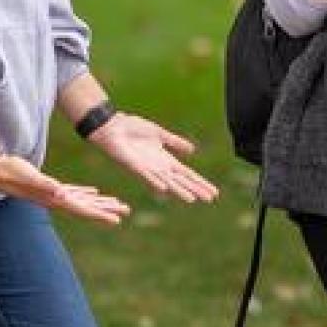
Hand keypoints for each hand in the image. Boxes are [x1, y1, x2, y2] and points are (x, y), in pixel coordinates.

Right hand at [0, 156, 131, 225]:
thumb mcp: (31, 177)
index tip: (117, 220)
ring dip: (101, 203)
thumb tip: (60, 192)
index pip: (83, 210)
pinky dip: (86, 194)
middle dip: (107, 210)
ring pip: (83, 201)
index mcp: (56, 200)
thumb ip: (45, 185)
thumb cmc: (14, 173)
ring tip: (117, 204)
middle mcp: (58, 200)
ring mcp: (55, 195)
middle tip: (127, 211)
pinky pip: (74, 192)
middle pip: (88, 208)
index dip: (100, 215)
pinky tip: (95, 193)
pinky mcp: (52, 187)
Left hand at [89, 112, 219, 202]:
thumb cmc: (132, 128)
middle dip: (196, 189)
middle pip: (182, 181)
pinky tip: (165, 188)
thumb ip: (175, 142)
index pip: (187, 174)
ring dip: (179, 190)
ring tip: (192, 199)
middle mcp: (158, 168)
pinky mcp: (134, 165)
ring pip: (168, 182)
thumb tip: (192, 150)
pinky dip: (156, 181)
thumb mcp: (159, 134)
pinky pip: (147, 175)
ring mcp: (147, 168)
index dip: (200, 182)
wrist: (112, 126)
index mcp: (165, 160)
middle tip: (210, 199)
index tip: (214, 192)